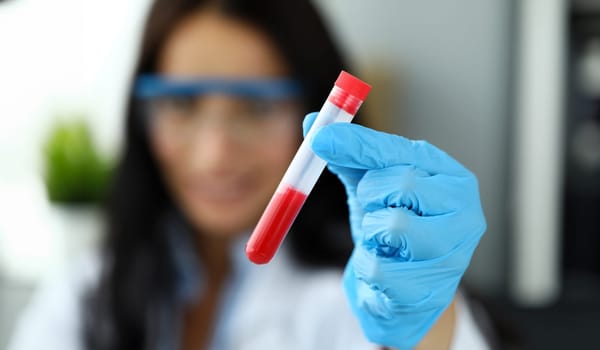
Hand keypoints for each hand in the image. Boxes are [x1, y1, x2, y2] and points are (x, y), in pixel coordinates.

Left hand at [303, 113, 486, 348]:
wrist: (400, 292)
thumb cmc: (391, 230)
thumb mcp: (371, 187)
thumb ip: (348, 156)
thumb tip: (312, 122)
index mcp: (451, 178)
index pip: (404, 151)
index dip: (360, 143)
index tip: (322, 138)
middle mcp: (464, 212)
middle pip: (404, 183)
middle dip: (372, 195)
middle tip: (374, 208)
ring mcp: (455, 254)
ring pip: (393, 226)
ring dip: (370, 233)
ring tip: (381, 242)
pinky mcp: (433, 292)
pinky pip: (379, 269)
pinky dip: (366, 268)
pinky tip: (382, 270)